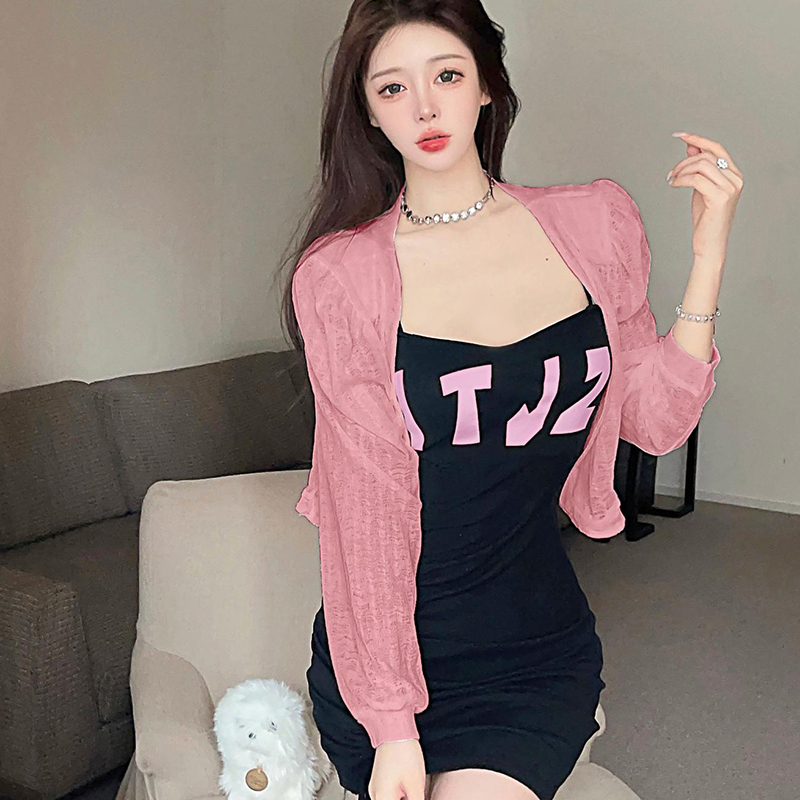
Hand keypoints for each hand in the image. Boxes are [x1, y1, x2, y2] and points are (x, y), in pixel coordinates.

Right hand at [368, 739, 426, 799]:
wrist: (395, 729)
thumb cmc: (404, 752)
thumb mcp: (416, 785)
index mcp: (382, 798)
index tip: (416, 798)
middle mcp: (375, 793)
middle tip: (416, 794)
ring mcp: (376, 785)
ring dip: (402, 798)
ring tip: (413, 790)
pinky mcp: (380, 778)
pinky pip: (388, 794)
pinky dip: (398, 796)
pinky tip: (408, 790)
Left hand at [667, 131, 744, 263]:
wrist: (710, 244)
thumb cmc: (706, 219)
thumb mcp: (701, 188)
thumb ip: (699, 168)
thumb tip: (691, 148)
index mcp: (734, 175)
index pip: (717, 149)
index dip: (698, 140)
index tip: (680, 135)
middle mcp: (736, 179)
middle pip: (707, 156)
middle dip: (684, 161)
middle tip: (671, 173)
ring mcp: (730, 188)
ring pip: (701, 165)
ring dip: (681, 170)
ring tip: (672, 180)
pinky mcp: (720, 197)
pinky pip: (696, 179)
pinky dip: (681, 179)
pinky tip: (674, 184)